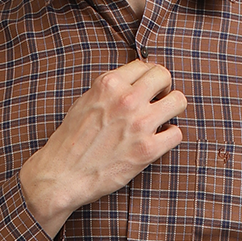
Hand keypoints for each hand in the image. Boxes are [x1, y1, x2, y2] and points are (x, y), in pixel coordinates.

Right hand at [19, 59, 185, 236]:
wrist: (62, 175)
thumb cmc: (70, 141)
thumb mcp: (84, 102)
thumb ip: (109, 90)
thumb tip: (132, 82)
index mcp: (109, 84)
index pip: (144, 65)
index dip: (147, 77)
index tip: (147, 89)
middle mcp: (126, 99)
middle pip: (164, 76)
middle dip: (163, 87)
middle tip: (157, 101)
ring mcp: (140, 124)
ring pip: (179, 101)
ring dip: (172, 109)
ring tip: (161, 120)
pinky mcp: (148, 149)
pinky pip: (176, 133)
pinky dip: (169, 137)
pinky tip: (157, 141)